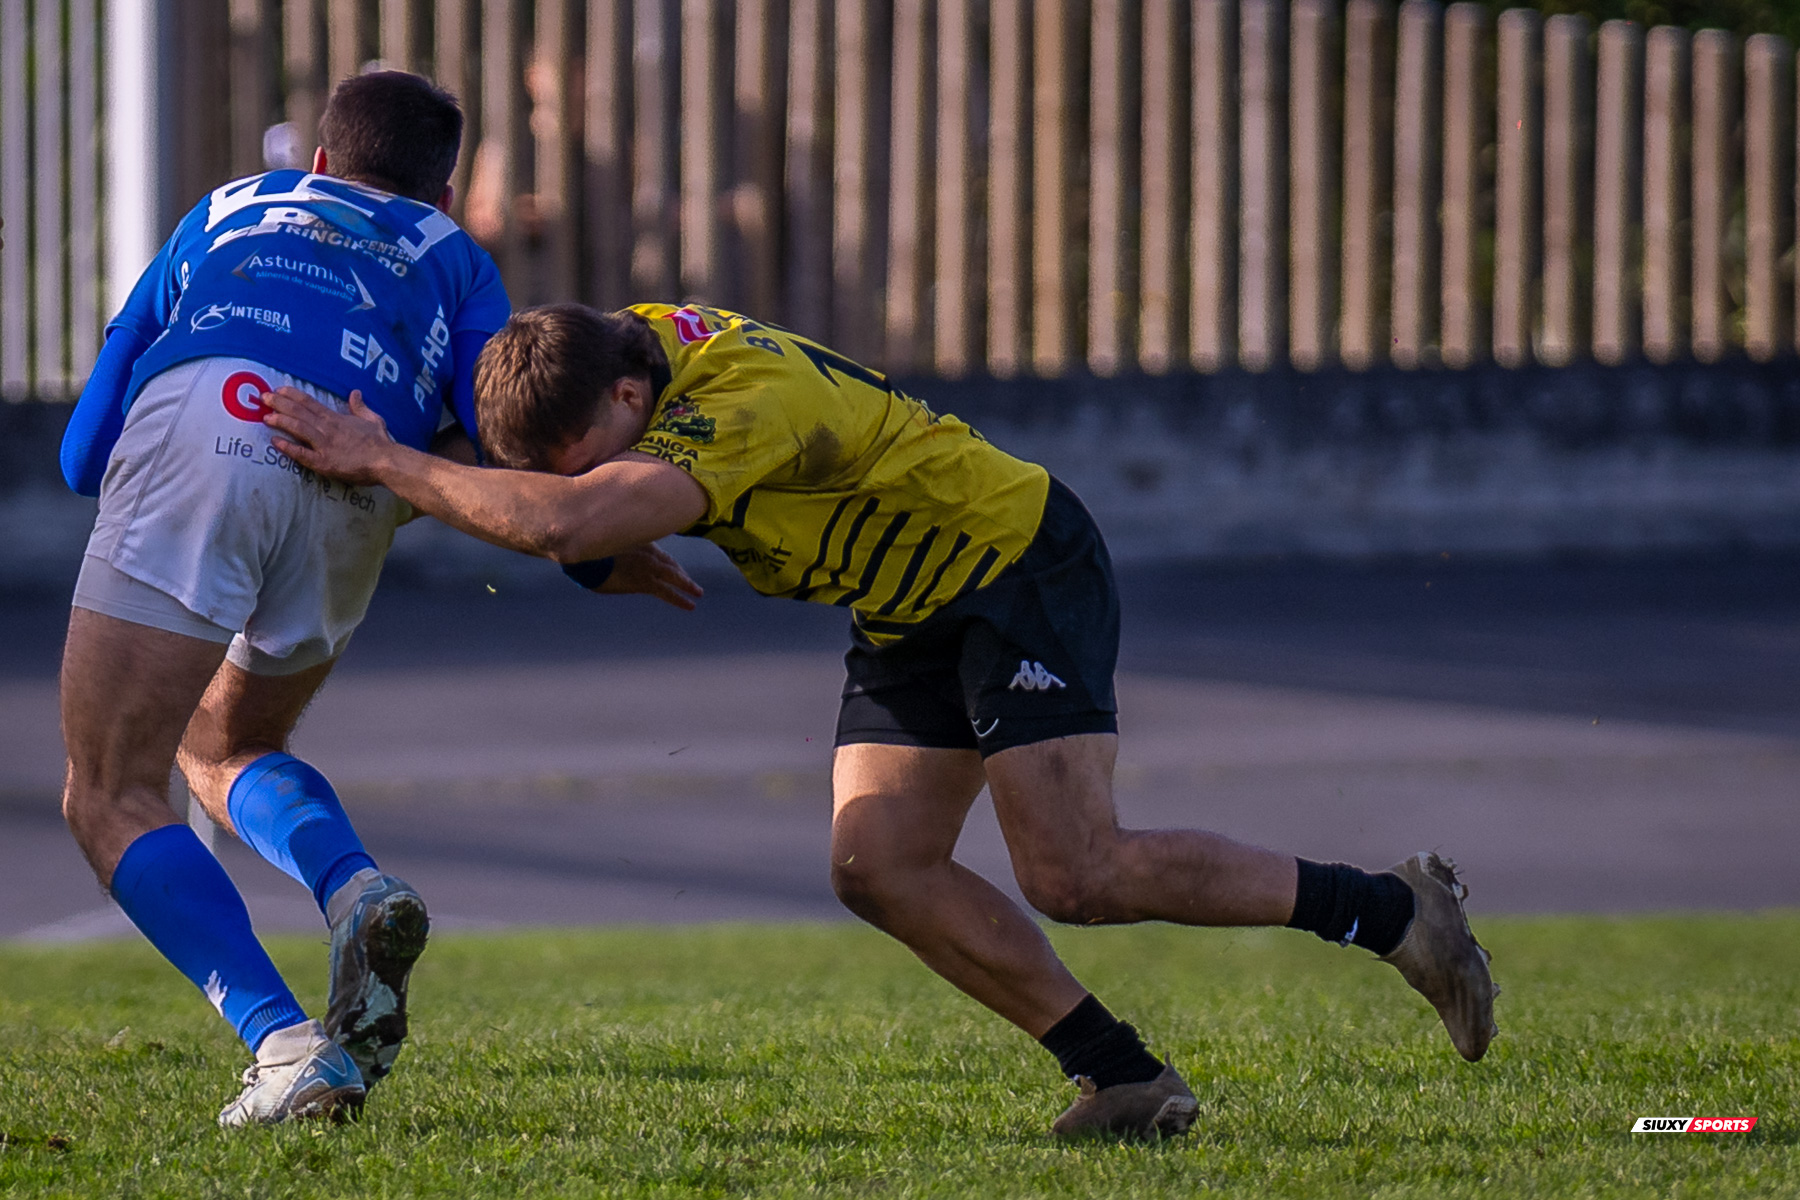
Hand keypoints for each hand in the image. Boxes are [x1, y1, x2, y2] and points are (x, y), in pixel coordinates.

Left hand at [262, 387, 394, 485]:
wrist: (386, 461)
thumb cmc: (381, 442)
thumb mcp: (373, 419)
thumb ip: (360, 407)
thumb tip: (355, 393)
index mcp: (336, 419)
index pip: (310, 403)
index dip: (292, 395)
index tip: (279, 389)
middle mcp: (327, 429)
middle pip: (299, 412)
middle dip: (279, 404)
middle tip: (263, 398)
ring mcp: (324, 445)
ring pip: (298, 428)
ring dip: (280, 421)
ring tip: (265, 417)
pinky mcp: (324, 463)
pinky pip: (302, 454)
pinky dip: (288, 448)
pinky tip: (275, 442)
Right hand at [593, 543, 704, 610]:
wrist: (584, 561)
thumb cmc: (588, 554)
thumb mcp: (603, 546)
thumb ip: (612, 548)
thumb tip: (609, 556)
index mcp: (640, 541)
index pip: (661, 553)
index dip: (671, 564)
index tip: (677, 571)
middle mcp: (647, 551)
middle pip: (670, 564)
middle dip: (681, 574)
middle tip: (692, 584)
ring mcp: (648, 567)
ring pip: (674, 577)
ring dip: (688, 586)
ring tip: (698, 593)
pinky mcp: (644, 582)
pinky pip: (667, 592)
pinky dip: (680, 599)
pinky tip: (690, 605)